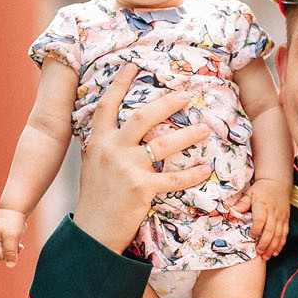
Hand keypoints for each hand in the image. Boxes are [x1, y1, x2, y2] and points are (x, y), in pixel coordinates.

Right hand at [0, 208, 28, 265]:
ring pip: (6, 251)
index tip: (16, 243)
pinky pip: (8, 247)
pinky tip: (15, 236)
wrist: (15, 209)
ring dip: (13, 246)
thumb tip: (10, 266)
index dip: (11, 253)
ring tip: (15, 235)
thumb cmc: (13, 222)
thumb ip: (11, 252)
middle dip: (12, 250)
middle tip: (16, 239)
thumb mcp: (12, 237)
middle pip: (2, 255)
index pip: (0, 257)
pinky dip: (13, 243)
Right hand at [72, 67, 210, 253]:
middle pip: (143, 116)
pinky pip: (173, 178)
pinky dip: (192, 174)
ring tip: (205, 129)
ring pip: (163, 143)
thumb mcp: (94, 166)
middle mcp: (111, 150)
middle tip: (187, 95)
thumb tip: (120, 132)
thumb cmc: (95, 200)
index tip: (133, 65)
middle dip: (168, 103)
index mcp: (98, 142)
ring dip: (189, 135)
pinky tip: (205, 169)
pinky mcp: (141, 188)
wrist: (91, 232)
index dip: (120, 83)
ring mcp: (126, 168)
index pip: (107, 105)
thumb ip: (106, 147)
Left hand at [239, 177, 291, 258]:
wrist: (277, 183)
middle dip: (265, 243)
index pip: (260, 220)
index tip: (251, 236)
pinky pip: (285, 234)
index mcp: (263, 206)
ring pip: (279, 234)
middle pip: (270, 231)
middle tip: (259, 253)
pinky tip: (276, 252)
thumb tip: (232, 211)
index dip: (256, 229)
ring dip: (273, 247)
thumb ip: (242, 203)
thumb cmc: (261, 189)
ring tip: (266, 256)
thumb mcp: (249, 193)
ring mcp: (281, 217)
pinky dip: (281, 244)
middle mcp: (273, 213)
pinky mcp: (286, 220)